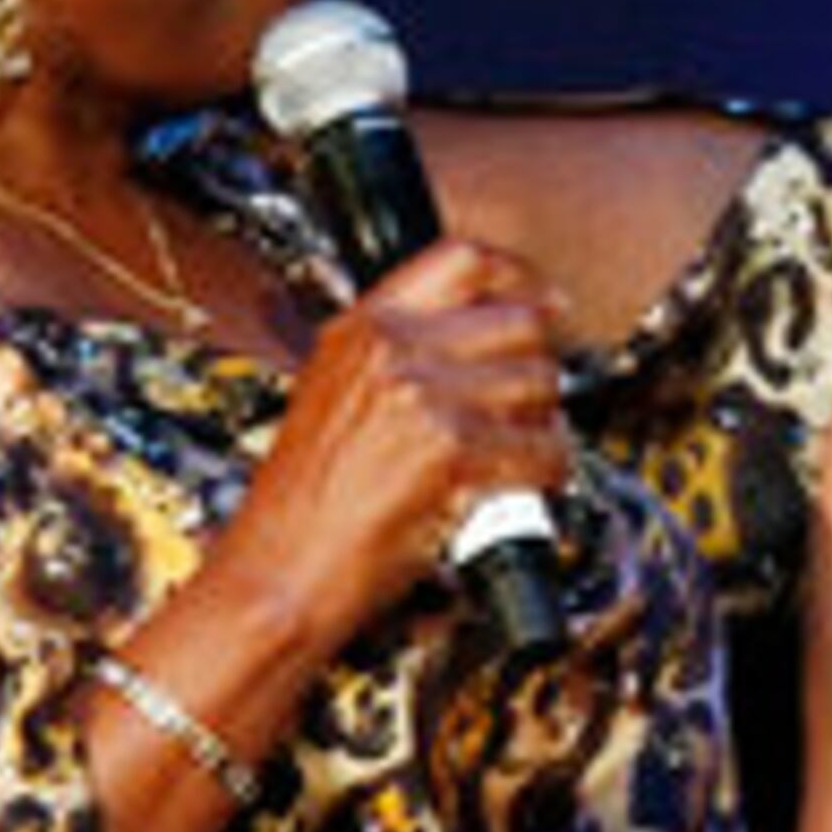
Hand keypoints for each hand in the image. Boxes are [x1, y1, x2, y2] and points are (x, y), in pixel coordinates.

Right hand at [231, 236, 574, 639]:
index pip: (462, 260)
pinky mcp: (452, 453)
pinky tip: (530, 483)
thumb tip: (475, 345)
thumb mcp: (333, 396)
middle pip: (518, 325)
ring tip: (526, 448)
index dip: (520, 278)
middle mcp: (392, 350)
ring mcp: (423, 398)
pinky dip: (550, 472)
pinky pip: (542, 449)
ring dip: (548, 422)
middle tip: (534, 402)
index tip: (546, 302)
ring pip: (540, 385)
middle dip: (540, 367)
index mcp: (362, 327)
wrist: (281, 571)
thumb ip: (394, 357)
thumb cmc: (305, 505)